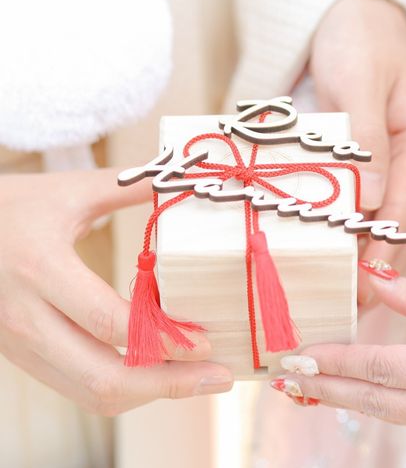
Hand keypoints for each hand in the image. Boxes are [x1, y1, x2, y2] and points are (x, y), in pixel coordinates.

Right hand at [0, 170, 232, 415]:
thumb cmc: (17, 206)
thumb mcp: (71, 191)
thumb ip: (129, 186)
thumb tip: (184, 178)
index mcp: (41, 269)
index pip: (108, 321)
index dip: (162, 339)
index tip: (206, 341)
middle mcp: (28, 317)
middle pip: (104, 376)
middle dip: (169, 383)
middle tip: (219, 375)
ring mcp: (23, 344)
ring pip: (92, 393)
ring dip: (151, 393)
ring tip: (198, 380)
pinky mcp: (26, 355)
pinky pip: (79, 388)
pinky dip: (125, 389)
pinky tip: (158, 374)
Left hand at [272, 276, 405, 451]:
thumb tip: (375, 280)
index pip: (381, 368)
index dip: (335, 360)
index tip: (298, 355)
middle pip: (377, 400)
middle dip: (327, 388)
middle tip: (286, 377)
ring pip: (393, 413)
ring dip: (350, 397)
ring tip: (312, 385)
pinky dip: (383, 402)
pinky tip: (362, 391)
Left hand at [309, 0, 405, 303]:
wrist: (358, 20)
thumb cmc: (357, 45)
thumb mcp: (357, 84)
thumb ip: (367, 140)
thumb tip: (372, 201)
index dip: (384, 248)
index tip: (364, 285)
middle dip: (386, 265)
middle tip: (358, 304)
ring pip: (404, 220)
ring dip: (383, 257)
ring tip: (358, 294)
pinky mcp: (396, 160)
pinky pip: (391, 207)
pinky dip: (376, 235)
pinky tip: (357, 255)